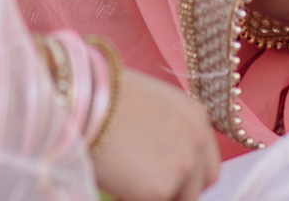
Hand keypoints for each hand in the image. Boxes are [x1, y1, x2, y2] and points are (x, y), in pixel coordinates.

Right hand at [91, 68, 221, 200]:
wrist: (82, 101)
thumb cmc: (103, 97)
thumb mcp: (151, 104)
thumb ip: (169, 131)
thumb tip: (163, 159)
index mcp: (196, 116)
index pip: (207, 164)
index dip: (187, 177)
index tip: (166, 180)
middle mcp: (197, 141)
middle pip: (198, 188)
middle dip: (176, 192)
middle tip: (146, 187)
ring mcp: (183, 167)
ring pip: (177, 200)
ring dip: (155, 196)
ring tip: (125, 179)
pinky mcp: (161, 190)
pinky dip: (132, 199)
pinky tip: (117, 183)